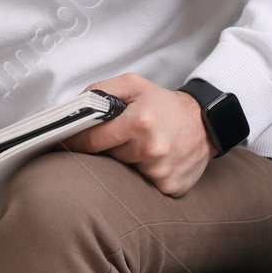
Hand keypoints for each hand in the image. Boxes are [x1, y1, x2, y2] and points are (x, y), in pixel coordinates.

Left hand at [60, 72, 214, 197]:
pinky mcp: (170, 187)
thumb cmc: (165, 104)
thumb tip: (75, 107)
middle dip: (107, 148)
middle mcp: (151, 149)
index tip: (66, 142)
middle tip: (120, 137)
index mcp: (140, 122)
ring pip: (124, 172)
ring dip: (126, 162)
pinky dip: (143, 175)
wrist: (206, 122)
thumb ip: (101, 91)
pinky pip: (143, 185)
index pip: (92, 140)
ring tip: (141, 146)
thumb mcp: (134, 85)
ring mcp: (161, 172)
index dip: (75, 142)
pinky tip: (154, 160)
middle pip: (107, 157)